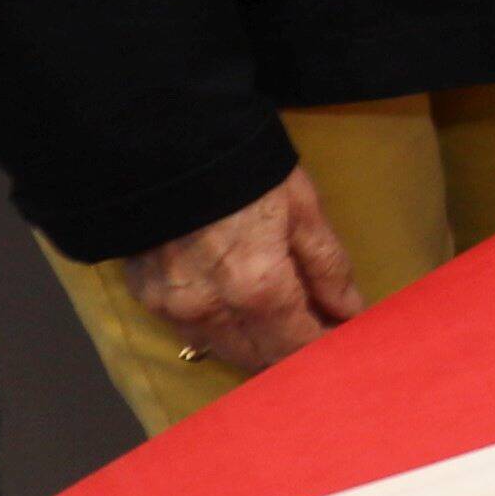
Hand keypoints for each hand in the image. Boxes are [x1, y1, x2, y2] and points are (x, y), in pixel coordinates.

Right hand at [121, 168, 362, 376]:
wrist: (161, 136)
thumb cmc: (242, 165)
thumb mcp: (300, 206)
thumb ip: (326, 266)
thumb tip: (350, 310)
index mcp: (257, 288)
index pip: (299, 348)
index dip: (326, 350)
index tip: (344, 340)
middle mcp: (211, 310)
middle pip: (260, 358)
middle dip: (292, 353)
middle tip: (316, 330)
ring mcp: (171, 305)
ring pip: (222, 349)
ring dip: (254, 345)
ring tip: (280, 320)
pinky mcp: (144, 293)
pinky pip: (187, 329)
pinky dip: (216, 328)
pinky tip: (234, 306)